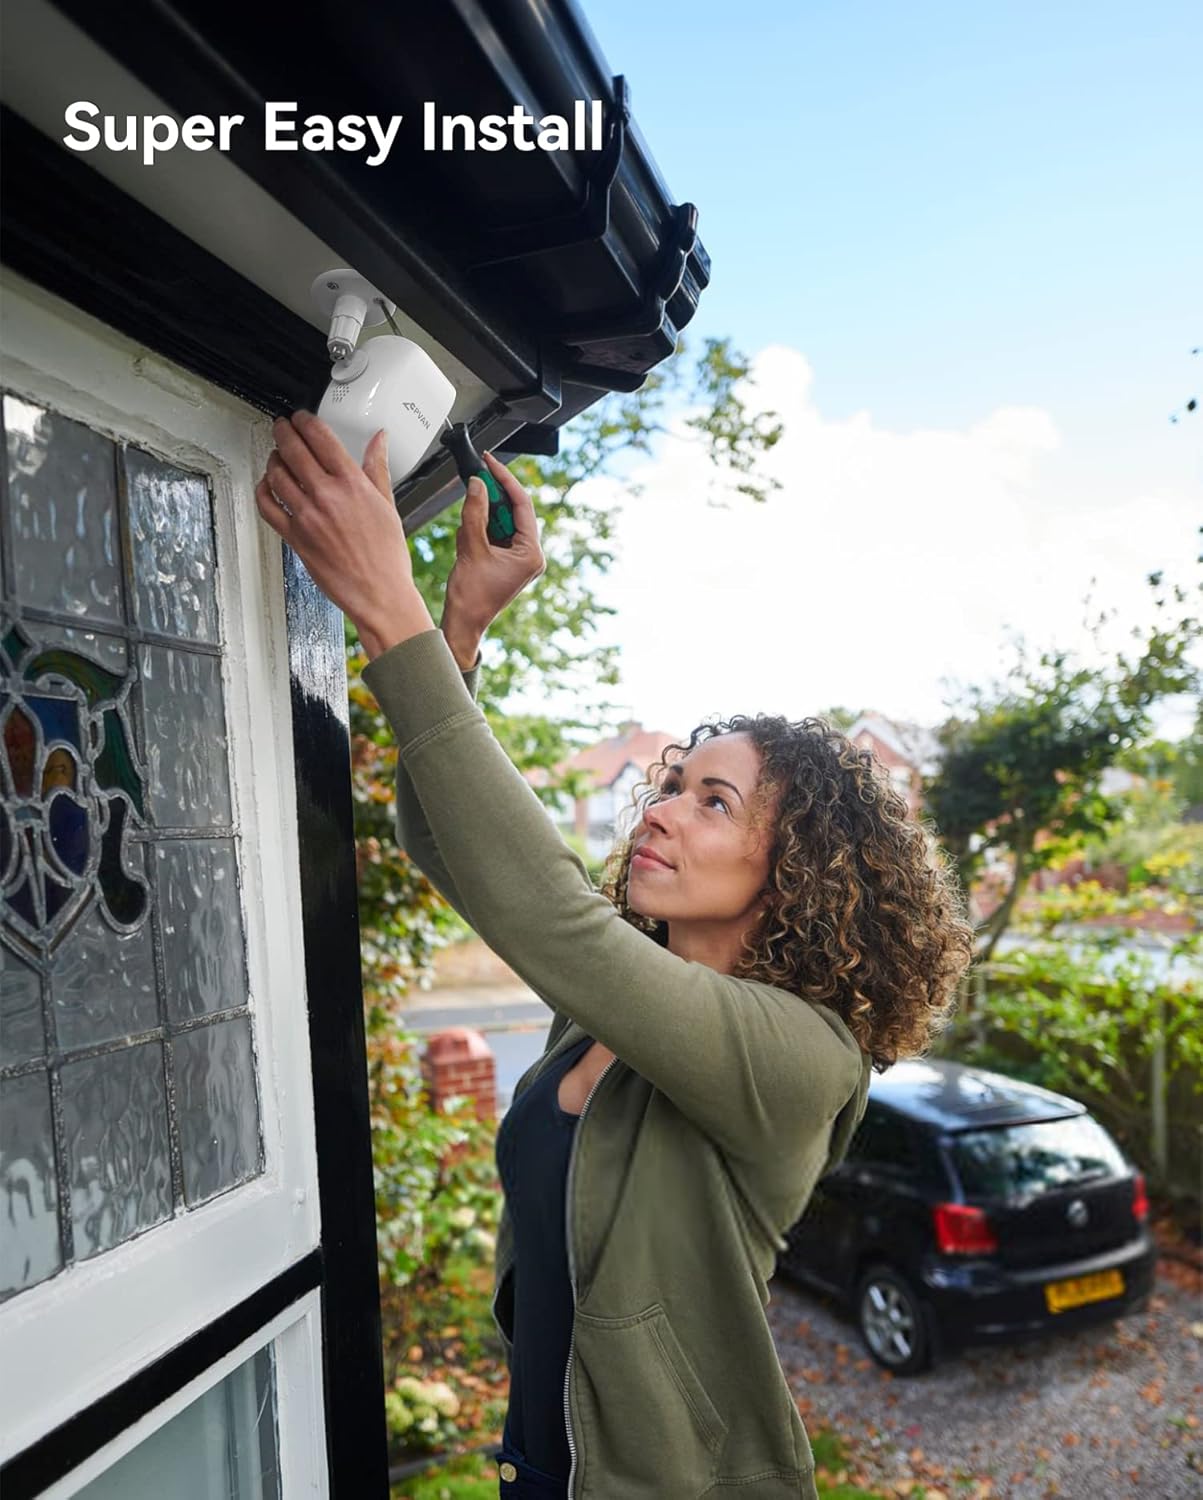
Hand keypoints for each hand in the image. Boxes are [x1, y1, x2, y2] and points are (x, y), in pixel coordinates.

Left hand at [254, 412, 431, 650]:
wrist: (379, 593)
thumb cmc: (387, 557)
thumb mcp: (388, 505)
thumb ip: (377, 467)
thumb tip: (378, 441)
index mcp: (352, 484)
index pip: (320, 438)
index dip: (306, 421)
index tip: (302, 418)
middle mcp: (327, 496)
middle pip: (293, 450)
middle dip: (283, 432)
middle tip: (282, 427)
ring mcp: (307, 516)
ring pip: (276, 474)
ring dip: (272, 458)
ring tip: (275, 454)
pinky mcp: (295, 537)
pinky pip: (267, 506)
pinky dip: (262, 490)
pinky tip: (267, 485)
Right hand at [443, 451, 544, 650]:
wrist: (463, 624)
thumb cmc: (471, 598)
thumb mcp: (471, 549)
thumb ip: (474, 514)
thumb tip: (477, 485)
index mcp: (531, 553)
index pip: (522, 504)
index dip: (504, 479)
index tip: (489, 462)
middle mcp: (530, 555)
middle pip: (513, 510)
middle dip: (491, 499)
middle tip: (473, 482)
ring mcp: (520, 558)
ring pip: (502, 521)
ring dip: (482, 517)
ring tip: (467, 533)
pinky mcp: (507, 560)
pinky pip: (495, 534)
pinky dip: (480, 529)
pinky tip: (468, 541)